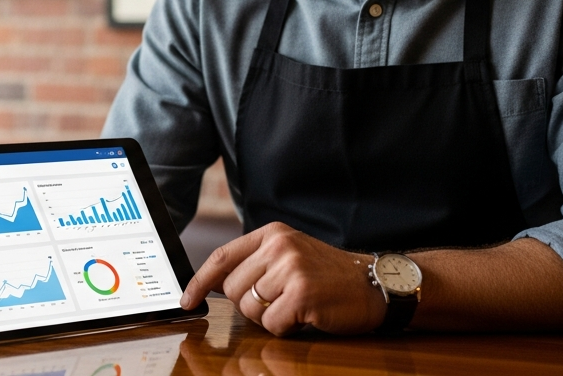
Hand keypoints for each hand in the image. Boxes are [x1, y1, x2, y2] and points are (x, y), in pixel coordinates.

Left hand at [179, 222, 386, 335]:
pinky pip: (272, 324)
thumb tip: (214, 284)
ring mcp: (291, 269)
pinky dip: (285, 328)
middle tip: (279, 302)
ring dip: (270, 317)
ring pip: (251, 309)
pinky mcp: (302, 294)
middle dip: (250, 305)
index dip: (200, 281)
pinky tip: (305, 315)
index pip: (222, 257)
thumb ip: (255, 263)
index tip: (188, 299)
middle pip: (234, 289)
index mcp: (272, 234)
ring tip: (295, 306)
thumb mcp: (291, 256)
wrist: (374, 284)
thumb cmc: (330, 276)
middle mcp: (279, 247)